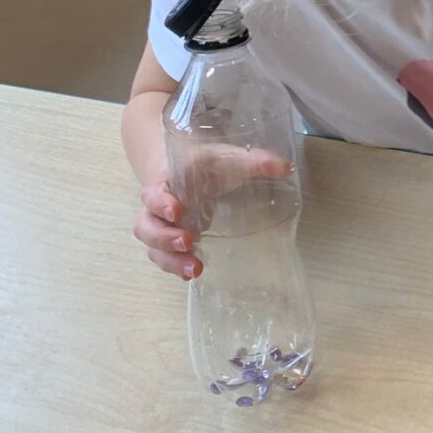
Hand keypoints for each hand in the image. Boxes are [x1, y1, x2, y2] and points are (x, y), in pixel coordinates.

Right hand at [132, 146, 293, 279]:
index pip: (152, 193)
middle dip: (163, 238)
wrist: (182, 169)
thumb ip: (255, 161)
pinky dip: (174, 266)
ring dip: (170, 260)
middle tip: (187, 243)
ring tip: (195, 270)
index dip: (160, 202)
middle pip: (145, 226)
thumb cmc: (205, 163)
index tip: (177, 210)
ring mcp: (161, 226)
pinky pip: (163, 256)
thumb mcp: (228, 157)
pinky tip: (191, 275)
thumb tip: (287, 167)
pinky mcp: (169, 240)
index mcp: (166, 182)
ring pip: (152, 247)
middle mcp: (156, 207)